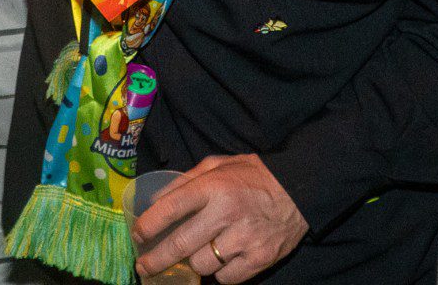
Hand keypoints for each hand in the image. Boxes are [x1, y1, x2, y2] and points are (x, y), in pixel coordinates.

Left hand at [132, 154, 308, 283]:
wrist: (299, 190)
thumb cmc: (253, 176)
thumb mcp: (219, 165)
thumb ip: (186, 180)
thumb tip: (156, 200)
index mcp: (214, 187)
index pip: (171, 208)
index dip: (148, 225)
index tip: (137, 235)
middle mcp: (226, 213)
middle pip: (180, 245)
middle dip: (155, 260)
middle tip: (143, 266)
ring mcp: (244, 239)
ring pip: (202, 265)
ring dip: (195, 262)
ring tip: (198, 252)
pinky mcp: (259, 259)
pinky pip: (226, 278)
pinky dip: (219, 273)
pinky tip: (222, 259)